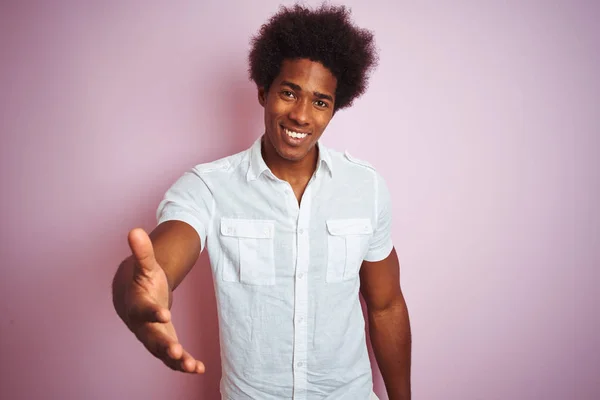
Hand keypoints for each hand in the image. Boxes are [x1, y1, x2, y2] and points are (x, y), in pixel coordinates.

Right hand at [124, 228, 204, 373]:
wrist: (132, 299)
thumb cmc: (141, 282)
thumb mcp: (145, 266)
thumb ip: (142, 252)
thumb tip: (135, 230)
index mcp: (137, 306)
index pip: (144, 310)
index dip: (153, 312)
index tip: (164, 314)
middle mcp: (142, 326)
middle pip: (152, 338)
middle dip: (164, 346)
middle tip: (176, 352)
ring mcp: (152, 338)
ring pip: (162, 353)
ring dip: (177, 361)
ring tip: (193, 366)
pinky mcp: (163, 344)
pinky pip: (172, 358)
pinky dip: (184, 364)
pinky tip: (199, 368)